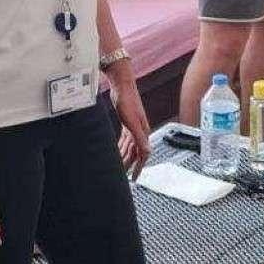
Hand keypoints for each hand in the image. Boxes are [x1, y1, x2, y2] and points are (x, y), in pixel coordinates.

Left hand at [109, 63, 152, 177]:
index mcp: (143, 132)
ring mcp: (133, 127)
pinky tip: (116, 151)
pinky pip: (125, 140)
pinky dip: (121, 147)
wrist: (122, 85)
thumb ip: (139, 137)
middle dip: (129, 165)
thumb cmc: (127, 100)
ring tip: (118, 167)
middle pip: (135, 153)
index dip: (138, 167)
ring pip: (130, 147)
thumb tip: (147, 152)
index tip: (134, 178)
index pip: (143, 155)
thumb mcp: (131, 121)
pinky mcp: (127, 122)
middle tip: (122, 176)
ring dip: (125, 157)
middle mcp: (140, 131)